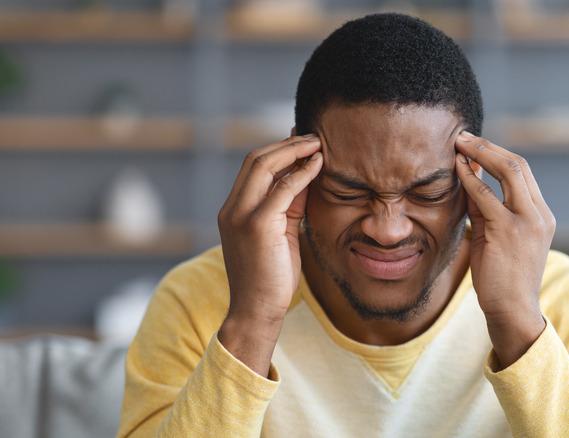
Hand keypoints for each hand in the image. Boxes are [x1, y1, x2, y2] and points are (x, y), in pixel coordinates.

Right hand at [217, 134, 322, 375]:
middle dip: (286, 144)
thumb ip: (290, 205)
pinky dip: (301, 172)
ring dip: (294, 151)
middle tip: (313, 137)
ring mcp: (241, 216)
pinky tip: (318, 165)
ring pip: (264, 166)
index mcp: (233, 210)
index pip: (252, 168)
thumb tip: (306, 176)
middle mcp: (232, 209)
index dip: (278, 150)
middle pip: (255, 159)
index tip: (302, 142)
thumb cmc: (271, 277)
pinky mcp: (258, 225)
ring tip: (318, 144)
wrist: (256, 311)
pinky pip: (282, 189)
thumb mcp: (282, 234)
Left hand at [454, 131, 554, 368]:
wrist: (512, 311)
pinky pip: (487, 196)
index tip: (475, 145)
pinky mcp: (509, 231)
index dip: (497, 154)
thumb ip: (485, 210)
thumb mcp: (496, 237)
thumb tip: (467, 181)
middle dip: (488, 146)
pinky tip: (456, 170)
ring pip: (509, 172)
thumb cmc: (502, 278)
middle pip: (519, 165)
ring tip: (458, 144)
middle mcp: (540, 214)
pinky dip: (471, 179)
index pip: (523, 172)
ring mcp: (528, 222)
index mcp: (541, 215)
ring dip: (480, 154)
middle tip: (463, 136)